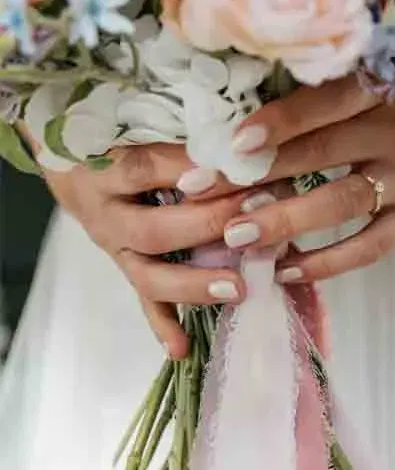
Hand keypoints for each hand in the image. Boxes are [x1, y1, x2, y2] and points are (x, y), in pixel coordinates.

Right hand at [42, 143, 251, 357]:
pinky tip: (183, 349)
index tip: (239, 170)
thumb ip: (178, 129)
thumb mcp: (134, 120)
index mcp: (107, 166)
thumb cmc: (115, 131)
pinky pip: (142, 299)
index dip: (192, 172)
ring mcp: (113, 244)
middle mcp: (106, 210)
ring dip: (193, 284)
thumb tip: (241, 137)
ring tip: (236, 289)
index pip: (149, 167)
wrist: (68, 157)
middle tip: (251, 225)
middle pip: (151, 229)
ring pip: (147, 274)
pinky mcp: (123, 265)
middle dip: (205, 229)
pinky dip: (163, 324)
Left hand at [216, 26, 394, 283]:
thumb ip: (326, 92)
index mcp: (383, 86)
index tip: (229, 142)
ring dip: (284, 220)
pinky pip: (369, 245)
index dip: (276, 122)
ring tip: (236, 236)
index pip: (322, 104)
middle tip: (203, 194)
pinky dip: (327, 261)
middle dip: (257, 176)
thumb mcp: (380, 72)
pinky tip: (286, 270)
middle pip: (319, 154)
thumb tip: (242, 125)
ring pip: (339, 203)